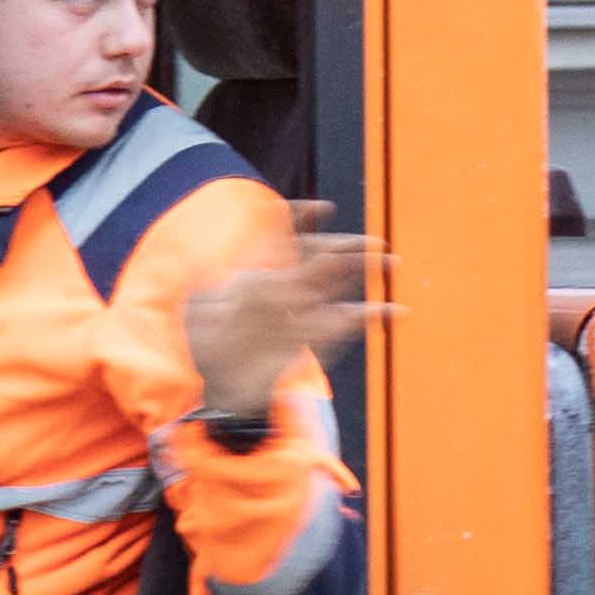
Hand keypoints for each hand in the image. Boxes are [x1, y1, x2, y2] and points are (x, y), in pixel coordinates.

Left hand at [185, 212, 381, 422]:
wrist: (221, 385)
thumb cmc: (207, 344)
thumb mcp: (199, 311)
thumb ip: (210, 290)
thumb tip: (227, 278)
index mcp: (261, 270)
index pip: (286, 237)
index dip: (304, 218)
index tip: (323, 209)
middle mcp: (287, 286)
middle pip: (321, 256)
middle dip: (345, 245)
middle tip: (371, 242)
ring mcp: (304, 310)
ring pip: (338, 282)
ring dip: (364, 270)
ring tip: (390, 262)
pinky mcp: (315, 337)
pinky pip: (347, 322)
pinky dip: (372, 316)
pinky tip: (394, 310)